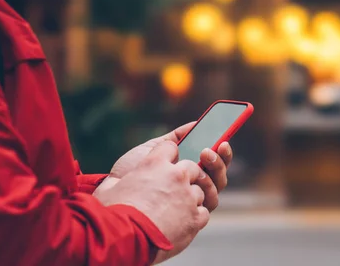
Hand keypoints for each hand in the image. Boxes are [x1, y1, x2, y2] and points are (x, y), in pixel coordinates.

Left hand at [95, 123, 232, 210]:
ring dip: (216, 170)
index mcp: (188, 170)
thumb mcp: (154, 148)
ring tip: (204, 154)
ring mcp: (191, 201)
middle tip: (210, 149)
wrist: (116, 187)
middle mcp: (193, 186)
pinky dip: (208, 189)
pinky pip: (207, 204)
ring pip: (216, 187)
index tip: (223, 139)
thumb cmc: (132, 170)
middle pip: (218, 174)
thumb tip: (196, 123)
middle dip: (221, 160)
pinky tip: (197, 177)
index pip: (213, 161)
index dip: (222, 151)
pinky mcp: (187, 216)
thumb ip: (175, 138)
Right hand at [96, 141, 209, 262]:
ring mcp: (188, 196)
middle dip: (186, 174)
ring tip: (180, 207)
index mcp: (154, 164)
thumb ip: (115, 180)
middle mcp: (175, 176)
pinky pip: (203, 211)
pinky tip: (185, 220)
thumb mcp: (108, 189)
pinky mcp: (195, 218)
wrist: (124, 240)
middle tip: (177, 185)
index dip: (168, 154)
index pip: (169, 147)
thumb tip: (111, 181)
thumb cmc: (111, 214)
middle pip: (192, 166)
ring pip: (200, 189)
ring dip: (191, 196)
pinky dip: (196, 215)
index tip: (166, 160)